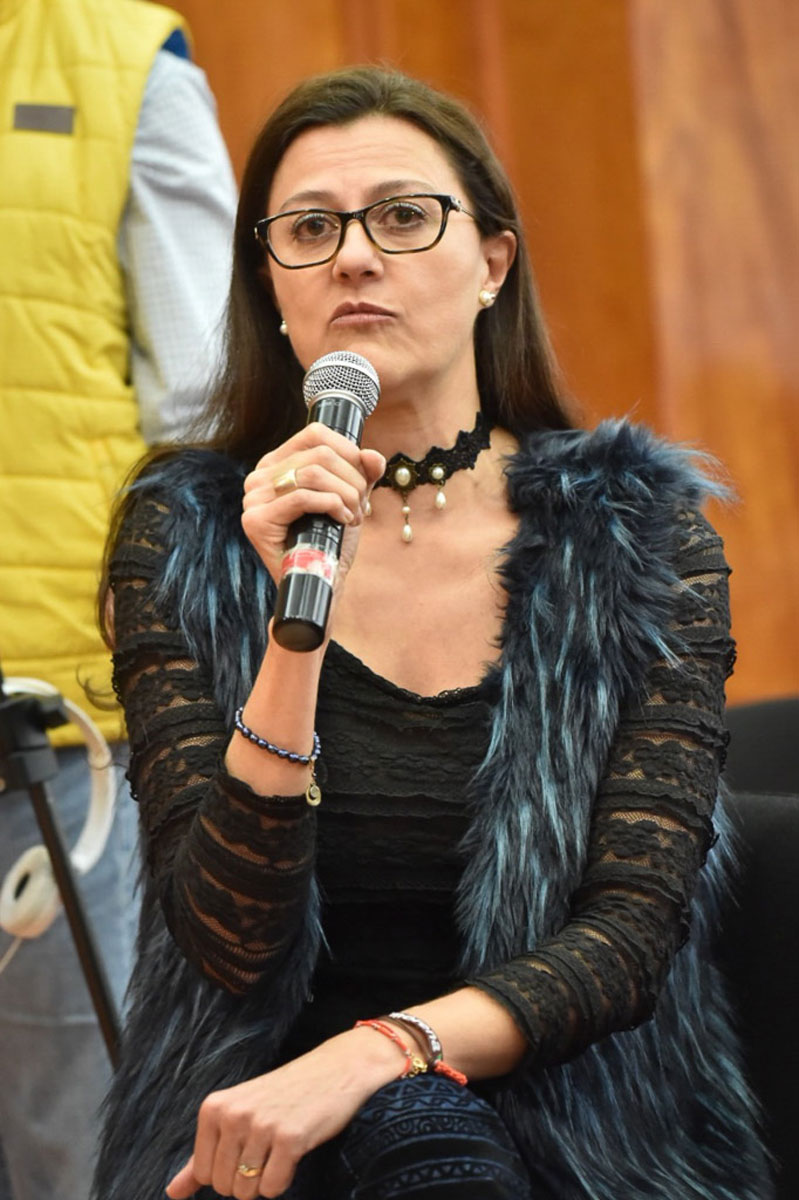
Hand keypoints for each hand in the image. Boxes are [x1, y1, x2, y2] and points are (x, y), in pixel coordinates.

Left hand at [165, 1028, 402, 1198]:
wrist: (334, 1070)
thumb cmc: (282, 1096)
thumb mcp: (237, 1117)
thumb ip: (202, 1157)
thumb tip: (172, 1193)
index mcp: (214, 1108)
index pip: (203, 1174)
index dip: (228, 1170)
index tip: (248, 1143)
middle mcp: (234, 1114)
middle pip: (224, 1187)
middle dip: (247, 1179)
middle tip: (267, 1146)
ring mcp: (261, 1126)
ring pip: (247, 1192)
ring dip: (266, 1180)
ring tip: (279, 1148)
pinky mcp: (290, 1138)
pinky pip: (272, 1188)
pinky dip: (283, 1181)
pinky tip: (293, 1152)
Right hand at [242, 424, 384, 586]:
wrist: (321, 583)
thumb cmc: (332, 540)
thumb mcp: (351, 499)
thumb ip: (363, 474)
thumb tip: (373, 455)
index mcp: (277, 464)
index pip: (315, 434)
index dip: (348, 450)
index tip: (363, 478)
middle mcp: (260, 476)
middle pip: (319, 455)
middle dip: (352, 479)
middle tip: (362, 505)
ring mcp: (254, 498)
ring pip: (313, 474)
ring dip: (346, 494)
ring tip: (355, 515)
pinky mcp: (256, 520)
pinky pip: (302, 498)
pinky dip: (332, 505)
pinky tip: (343, 520)